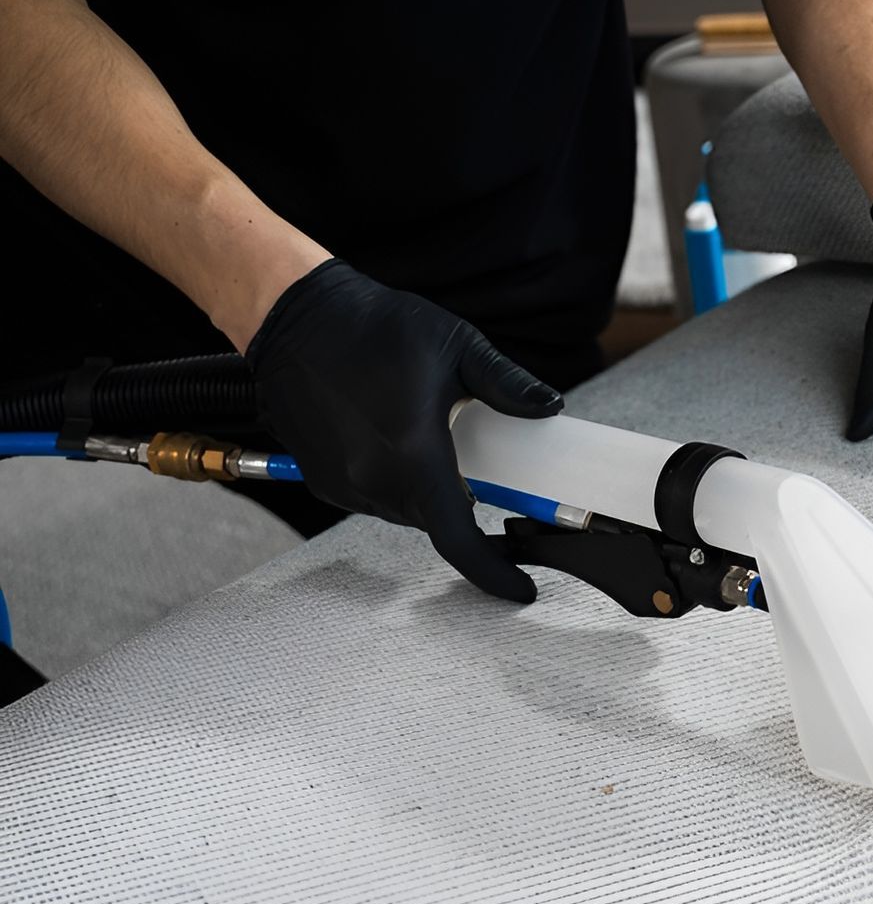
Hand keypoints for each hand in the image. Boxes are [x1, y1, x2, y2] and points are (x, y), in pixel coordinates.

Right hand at [246, 259, 563, 602]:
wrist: (292, 316)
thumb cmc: (370, 325)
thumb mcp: (456, 346)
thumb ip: (508, 385)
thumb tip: (548, 408)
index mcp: (414, 454)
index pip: (459, 538)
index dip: (494, 572)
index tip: (519, 588)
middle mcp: (373, 478)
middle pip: (437, 521)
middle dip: (464, 505)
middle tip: (484, 473)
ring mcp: (342, 483)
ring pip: (405, 512)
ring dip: (427, 493)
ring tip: (428, 442)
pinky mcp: (321, 480)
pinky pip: (373, 499)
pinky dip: (394, 483)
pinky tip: (394, 440)